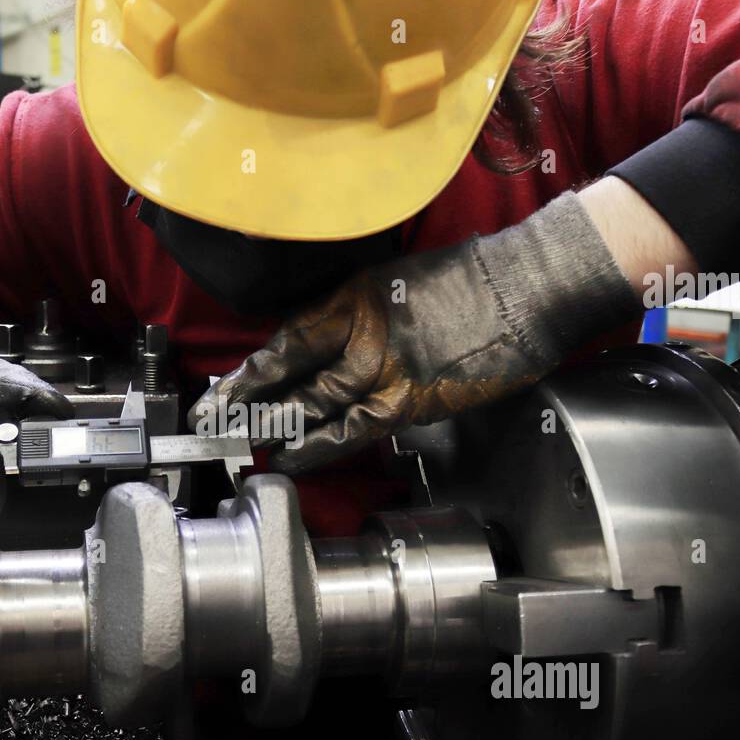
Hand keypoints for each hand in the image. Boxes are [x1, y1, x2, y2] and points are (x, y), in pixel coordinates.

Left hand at [189, 193, 639, 473]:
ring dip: (271, 423)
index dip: (255, 363)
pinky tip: (289, 459)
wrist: (530, 286)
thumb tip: (332, 345)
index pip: (290, 333)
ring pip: (313, 400)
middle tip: (209, 419)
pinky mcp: (411, 397)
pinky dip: (317, 447)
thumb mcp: (402, 280)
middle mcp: (360, 327)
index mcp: (356, 293)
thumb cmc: (477, 280)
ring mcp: (384, 363)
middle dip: (246, 396)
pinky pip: (352, 429)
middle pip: (289, 366)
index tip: (226, 384)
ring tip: (236, 441)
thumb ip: (363, 313)